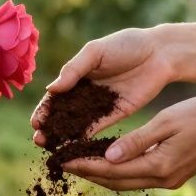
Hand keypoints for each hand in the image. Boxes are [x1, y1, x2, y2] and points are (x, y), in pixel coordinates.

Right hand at [31, 27, 176, 146]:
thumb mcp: (96, 52)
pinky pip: (98, 129)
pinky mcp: (116, 113)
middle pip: (62, 114)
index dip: (44, 110)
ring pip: (77, 124)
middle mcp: (85, 92)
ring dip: (64, 137)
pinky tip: (75, 150)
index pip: (55, 97)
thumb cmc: (126, 45)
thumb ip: (74, 69)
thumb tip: (51, 89)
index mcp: (76, 76)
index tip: (35, 123)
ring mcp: (100, 105)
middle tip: (40, 141)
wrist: (159, 53)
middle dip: (50, 128)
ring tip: (53, 149)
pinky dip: (85, 139)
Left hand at [62, 95, 195, 190]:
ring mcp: (169, 181)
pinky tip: (106, 161)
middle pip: (115, 182)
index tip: (62, 160)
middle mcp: (162, 179)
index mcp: (158, 166)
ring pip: (125, 183)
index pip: (111, 171)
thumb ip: (136, 141)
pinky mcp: (173, 177)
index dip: (84, 166)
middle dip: (87, 173)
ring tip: (78, 163)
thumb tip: (107, 158)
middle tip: (62, 164)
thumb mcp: (166, 121)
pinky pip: (137, 178)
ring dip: (101, 175)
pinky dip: (118, 172)